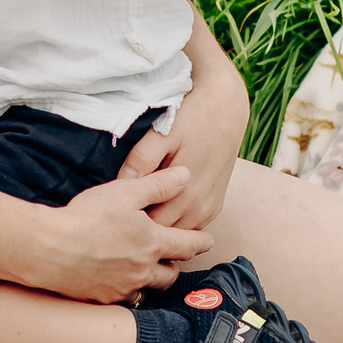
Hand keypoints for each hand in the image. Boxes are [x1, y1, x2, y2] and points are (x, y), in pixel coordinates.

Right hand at [23, 167, 214, 303]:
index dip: (201, 241)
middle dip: (175, 265)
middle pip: (171, 274)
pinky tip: (116, 279)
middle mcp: (144, 271)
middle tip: (173, 256)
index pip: (189, 245)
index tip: (208, 241)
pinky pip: (123, 297)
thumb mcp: (126, 192)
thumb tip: (186, 175)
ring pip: (148, 289)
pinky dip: (126, 289)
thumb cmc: (88, 217)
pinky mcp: (103, 299)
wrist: (50, 249)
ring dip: (151, 280)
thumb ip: (159, 185)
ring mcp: (123, 288)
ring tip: (146, 269)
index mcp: (154, 243)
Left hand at [122, 77, 250, 234]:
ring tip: (139, 207)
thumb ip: (141, 161)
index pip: (148, 227)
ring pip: (176, 233)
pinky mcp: (214, 208)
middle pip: (161, 234)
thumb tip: (121, 184)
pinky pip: (189, 226)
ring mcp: (209, 211)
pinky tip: (160, 205)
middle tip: (122, 209)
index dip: (128, 219)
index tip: (115, 208)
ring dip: (158, 226)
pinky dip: (174, 221)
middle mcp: (199, 209)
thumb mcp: (162, 134)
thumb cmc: (191, 118)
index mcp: (184, 194)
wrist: (226, 108)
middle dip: (140, 227)